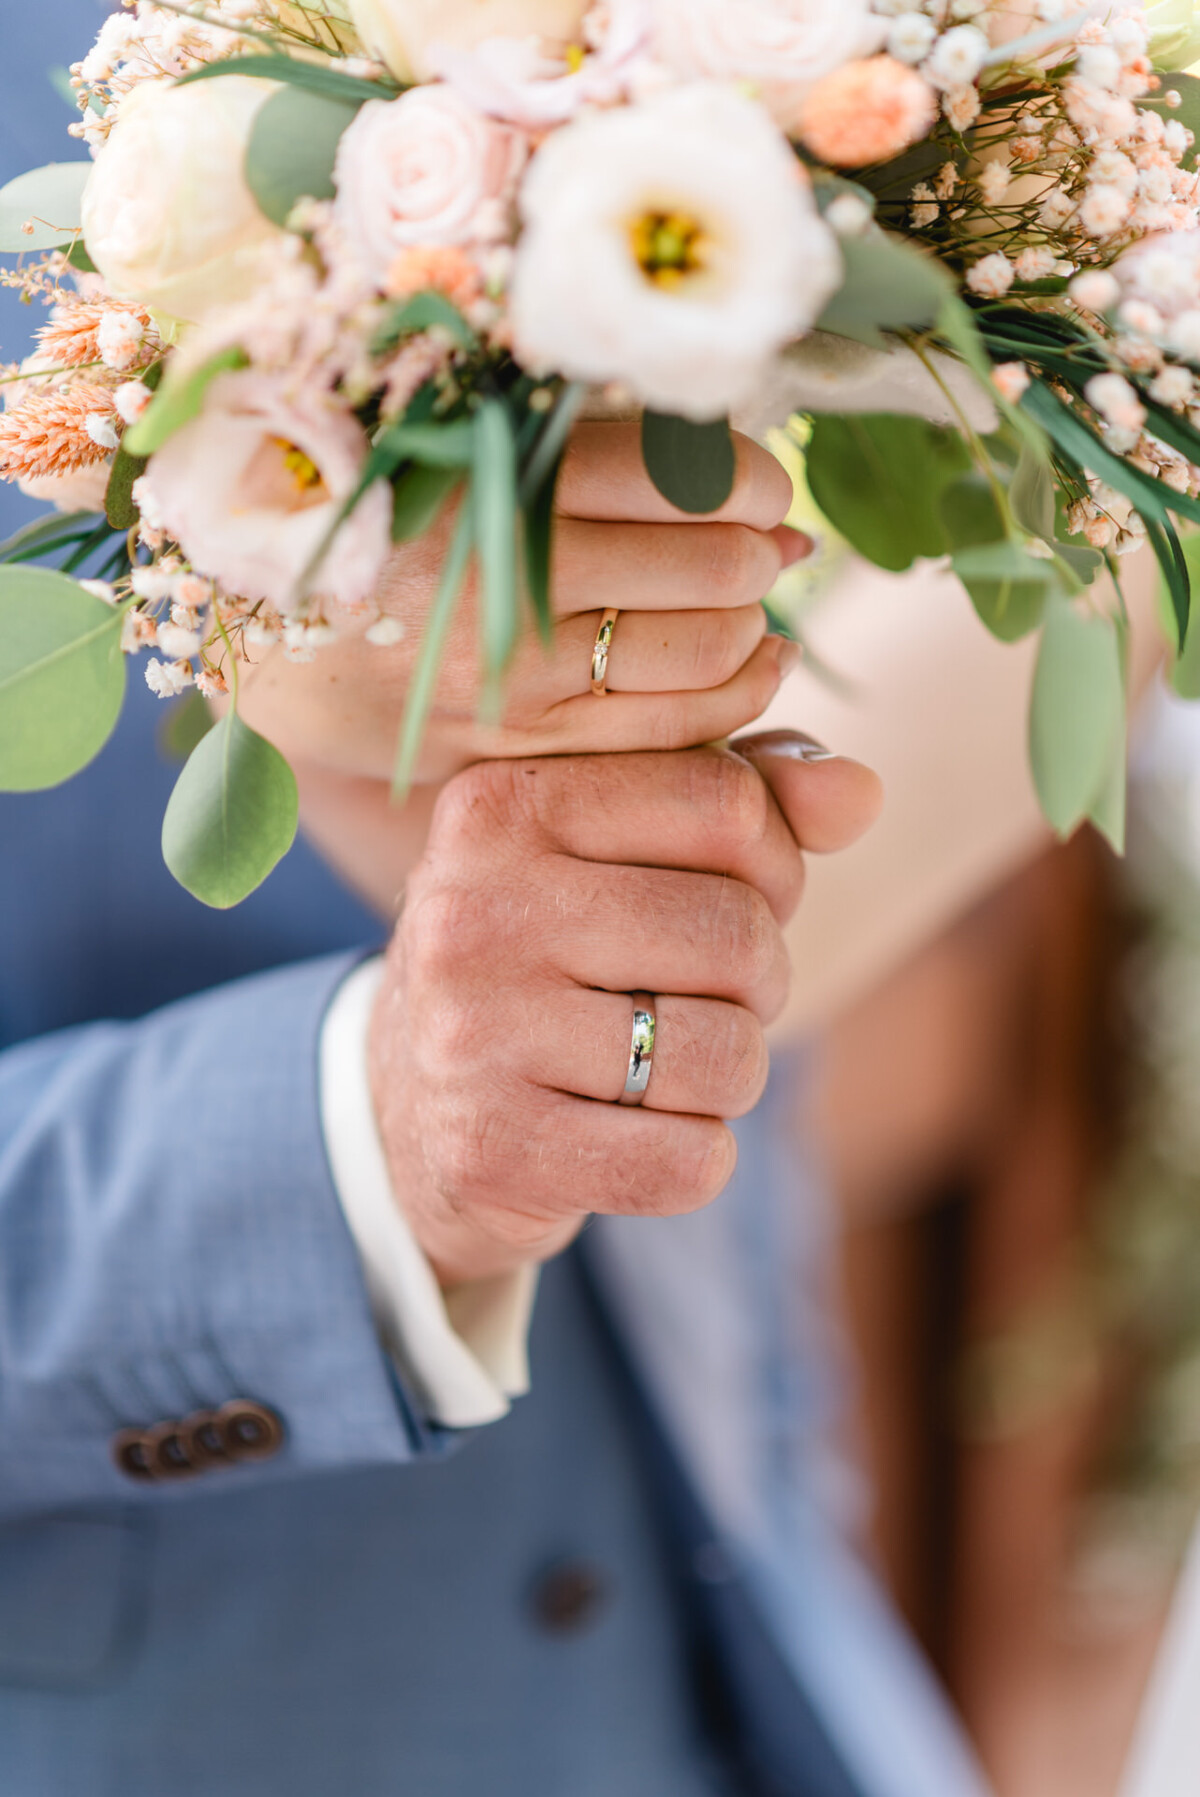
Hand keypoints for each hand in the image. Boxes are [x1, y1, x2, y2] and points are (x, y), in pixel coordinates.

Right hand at [236, 423, 803, 787]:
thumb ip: (603, 448)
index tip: (754, 483)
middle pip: (715, 564)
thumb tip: (772, 503)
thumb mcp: (468, 438)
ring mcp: (515, 674)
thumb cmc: (382, 514)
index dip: (750, 477)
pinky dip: (740, 688)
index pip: (685, 473)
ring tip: (738, 598)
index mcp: (490, 476)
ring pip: (710, 648)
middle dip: (757, 549)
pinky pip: (681, 727)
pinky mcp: (523, 745)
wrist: (267, 636)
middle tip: (753, 542)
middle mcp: (506, 579)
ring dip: (751, 618)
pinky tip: (748, 661)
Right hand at [369, 734, 881, 1286]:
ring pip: (727, 1057)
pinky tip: (633, 1135)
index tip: (735, 896)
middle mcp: (470, 909)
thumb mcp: (616, 850)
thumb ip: (745, 799)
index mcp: (500, 805)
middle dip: (757, 981)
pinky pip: (690, 1164)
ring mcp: (470, 1036)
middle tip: (699, 997)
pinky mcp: (490, 1152)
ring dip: (730, 1076)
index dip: (774, 862)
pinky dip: (694, 1160)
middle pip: (738, 934)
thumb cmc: (546, 954)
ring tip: (665, 1066)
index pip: (727, 804)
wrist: (404, 1108)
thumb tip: (862, 792)